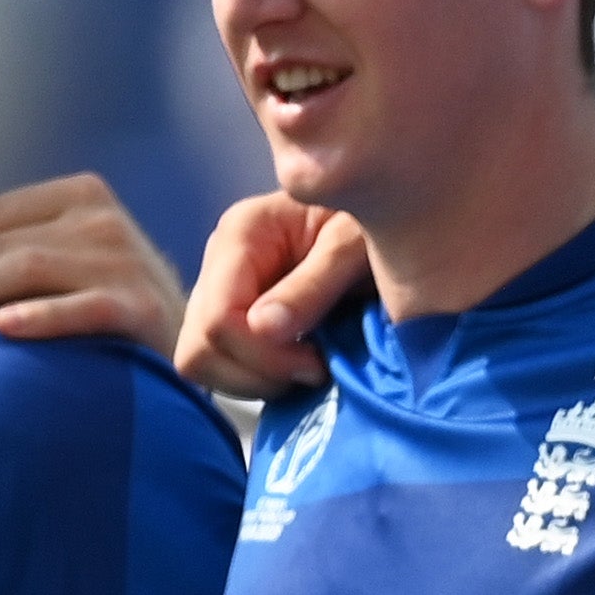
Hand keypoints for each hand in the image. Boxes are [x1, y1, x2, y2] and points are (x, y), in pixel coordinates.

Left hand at [0, 173, 187, 354]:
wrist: (190, 347)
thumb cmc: (110, 301)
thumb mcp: (57, 252)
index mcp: (79, 195)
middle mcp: (102, 218)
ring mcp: (125, 259)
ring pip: (25, 269)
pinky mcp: (142, 305)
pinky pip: (82, 307)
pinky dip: (41, 317)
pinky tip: (1, 329)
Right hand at [179, 194, 378, 401]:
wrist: (395, 214)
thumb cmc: (381, 221)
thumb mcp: (355, 248)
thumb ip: (313, 285)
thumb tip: (261, 328)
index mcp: (242, 232)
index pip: (218, 318)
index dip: (263, 356)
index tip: (317, 362)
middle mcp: (220, 261)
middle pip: (199, 348)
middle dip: (256, 373)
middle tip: (315, 368)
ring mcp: (222, 290)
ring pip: (204, 364)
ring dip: (257, 380)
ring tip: (310, 366)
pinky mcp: (236, 316)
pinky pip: (224, 366)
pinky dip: (259, 378)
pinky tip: (300, 364)